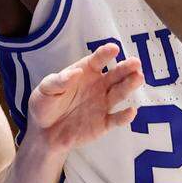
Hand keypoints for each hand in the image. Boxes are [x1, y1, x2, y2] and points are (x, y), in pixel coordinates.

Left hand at [28, 44, 143, 153]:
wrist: (44, 134)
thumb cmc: (44, 105)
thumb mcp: (45, 90)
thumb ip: (58, 81)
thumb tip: (76, 72)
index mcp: (84, 73)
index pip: (97, 61)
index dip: (105, 54)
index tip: (114, 48)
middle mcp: (98, 86)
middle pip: (115, 75)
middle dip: (126, 68)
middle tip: (135, 63)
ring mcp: (102, 104)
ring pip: (119, 93)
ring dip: (129, 86)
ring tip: (138, 77)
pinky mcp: (103, 123)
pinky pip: (116, 119)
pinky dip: (124, 117)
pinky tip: (131, 111)